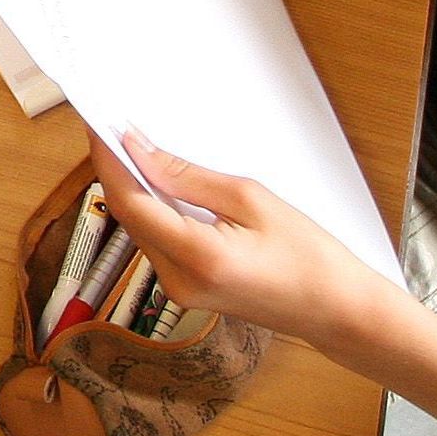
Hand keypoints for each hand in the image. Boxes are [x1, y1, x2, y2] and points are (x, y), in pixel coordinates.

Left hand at [86, 130, 396, 346]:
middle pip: (129, 217)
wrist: (336, 309)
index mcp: (197, 257)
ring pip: (140, 230)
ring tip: (133, 148)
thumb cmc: (309, 255)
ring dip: (133, 190)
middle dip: (117, 170)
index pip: (130, 202)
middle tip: (115, 128)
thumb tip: (142, 153)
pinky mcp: (186, 290)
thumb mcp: (250, 199)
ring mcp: (179, 291)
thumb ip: (188, 178)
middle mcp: (178, 282)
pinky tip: (156, 184)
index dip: (108, 161)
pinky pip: (157, 244)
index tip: (100, 126)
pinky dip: (152, 211)